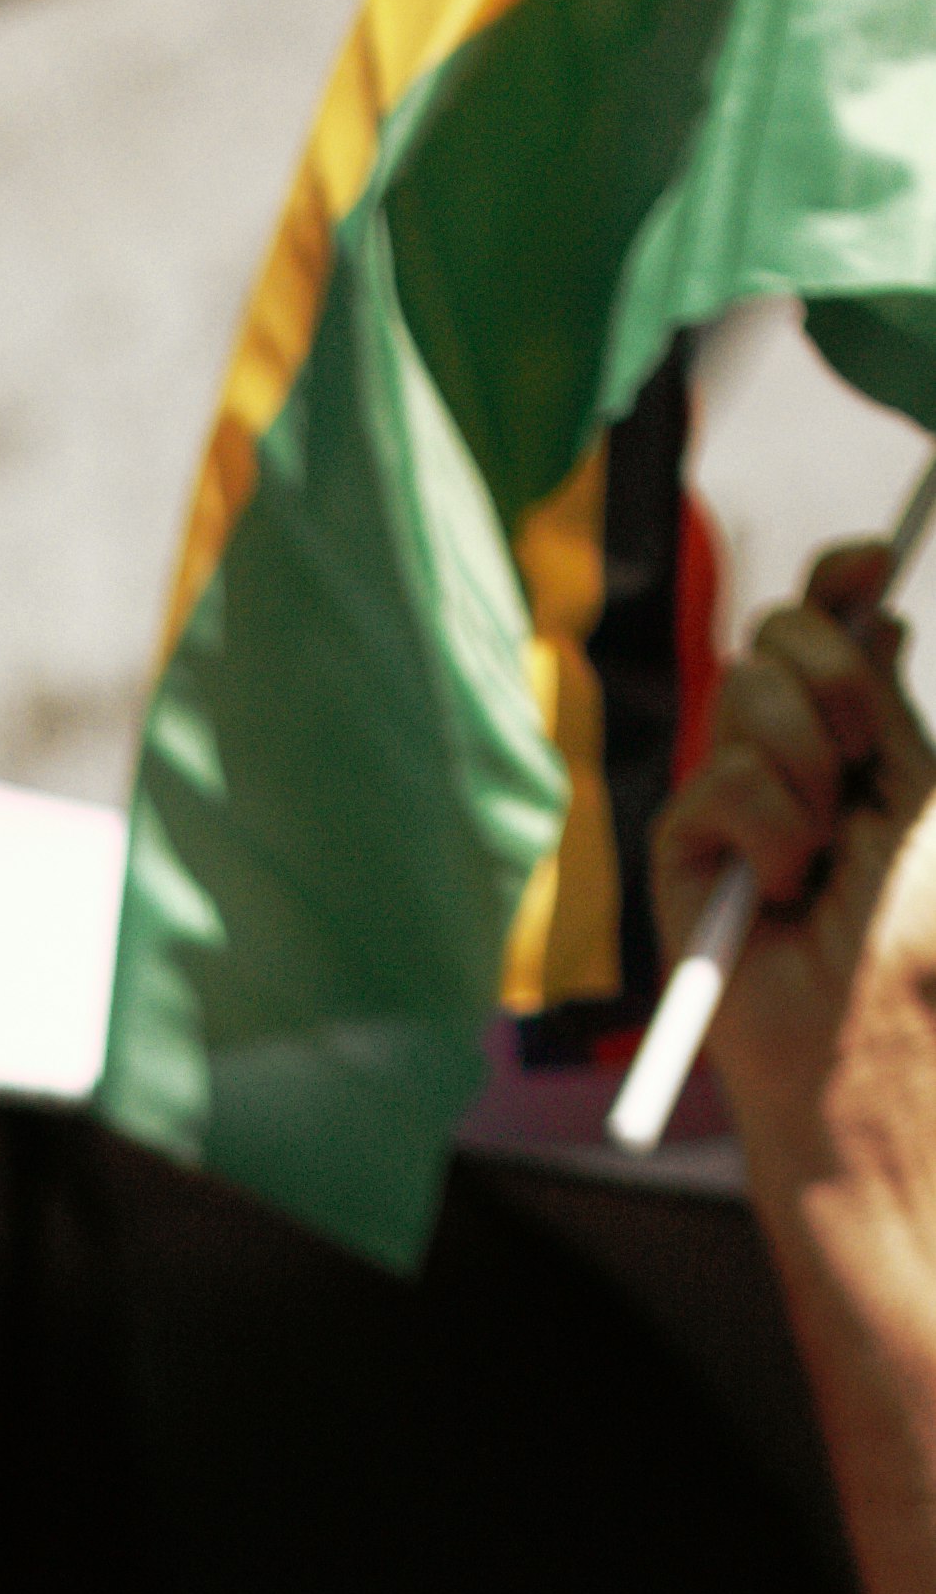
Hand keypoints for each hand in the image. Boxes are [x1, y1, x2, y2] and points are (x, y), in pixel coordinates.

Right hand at [661, 545, 935, 1187]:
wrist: (862, 1035)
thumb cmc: (909, 930)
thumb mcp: (917, 792)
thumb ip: (885, 700)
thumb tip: (877, 610)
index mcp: (851, 731)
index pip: (830, 623)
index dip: (841, 578)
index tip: (876, 558)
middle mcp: (787, 751)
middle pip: (778, 633)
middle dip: (832, 680)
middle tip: (858, 765)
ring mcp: (729, 796)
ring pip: (747, 691)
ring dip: (809, 770)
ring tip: (820, 855)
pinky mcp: (682, 844)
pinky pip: (722, 778)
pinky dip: (771, 831)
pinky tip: (779, 889)